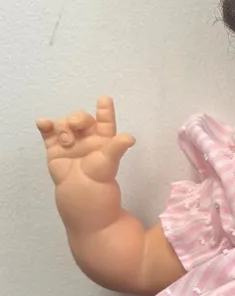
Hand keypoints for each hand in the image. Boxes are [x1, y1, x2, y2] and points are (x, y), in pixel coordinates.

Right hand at [36, 97, 135, 233]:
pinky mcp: (55, 148)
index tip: (104, 99)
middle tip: (74, 124)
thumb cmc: (99, 180)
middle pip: (81, 119)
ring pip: (64, 124)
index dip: (105, 110)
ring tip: (66, 141)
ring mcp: (70, 142)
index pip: (105, 121)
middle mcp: (87, 138)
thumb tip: (131, 138)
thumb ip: (116, 148)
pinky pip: (48, 132)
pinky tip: (43, 123)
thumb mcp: (109, 164)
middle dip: (78, 118)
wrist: (80, 195)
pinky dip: (45, 126)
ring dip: (63, 127)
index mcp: (103, 139)